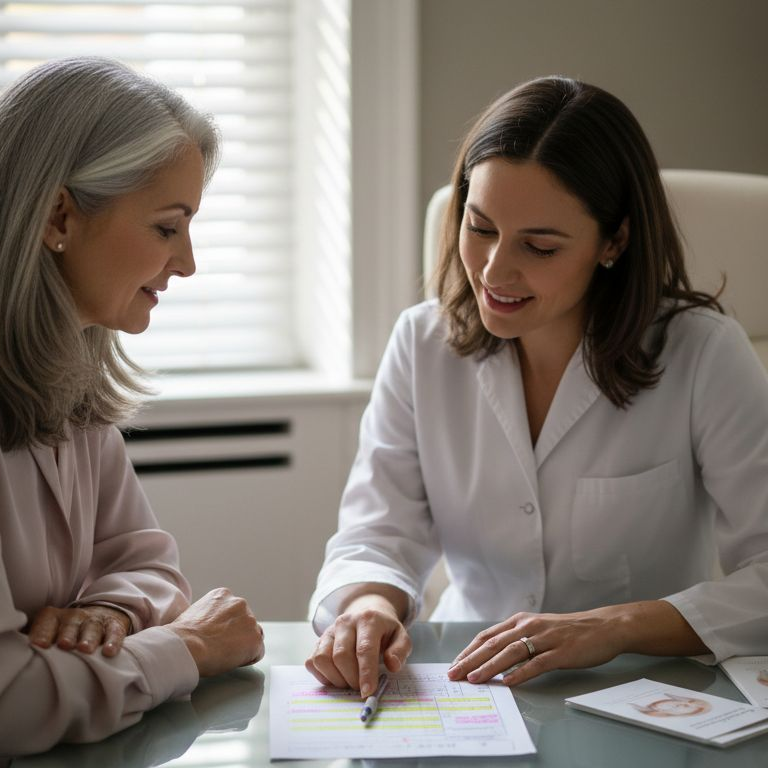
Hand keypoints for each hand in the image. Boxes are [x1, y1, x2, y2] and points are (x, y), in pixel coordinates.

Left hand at [28, 604, 130, 656]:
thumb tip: (12, 655)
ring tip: (84, 650)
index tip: (38, 646)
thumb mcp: (51, 630)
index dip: (42, 632)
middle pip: (71, 623)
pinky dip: (112, 641)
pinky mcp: (114, 625)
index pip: (47, 620)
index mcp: (56, 617)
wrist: (103, 614)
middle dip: (67, 634)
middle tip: (64, 645)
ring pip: (92, 628)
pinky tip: (108, 652)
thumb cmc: (69, 630)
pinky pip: (114, 632)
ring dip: (88, 638)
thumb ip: (37, 639)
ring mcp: (96, 620)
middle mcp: (76, 616)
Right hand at [167, 588, 263, 677]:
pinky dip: (248, 659)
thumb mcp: (194, 613)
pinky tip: (232, 661)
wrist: (186, 647)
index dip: (226, 627)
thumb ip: (208, 614)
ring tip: (224, 655)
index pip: (233, 612)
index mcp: (223, 595)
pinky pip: (257, 652)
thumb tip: (208, 626)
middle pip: (246, 622)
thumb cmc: (182, 636)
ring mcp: (249, 620)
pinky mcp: (255, 639)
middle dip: (237, 634)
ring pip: (253, 636)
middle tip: (221, 648)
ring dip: (243, 646)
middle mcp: (239, 603)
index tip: (217, 636)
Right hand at [305, 594, 411, 697]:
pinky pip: (312, 662)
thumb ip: (400, 650)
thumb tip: (392, 665)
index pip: (364, 648)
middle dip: (351, 678)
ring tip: (349, 681)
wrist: (367, 612)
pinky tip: (337, 676)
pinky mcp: (318, 640)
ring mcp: (329, 631)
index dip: (366, 672)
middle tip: (361, 687)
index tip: (367, 692)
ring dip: (335, 678)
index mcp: (368, 619)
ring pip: (322, 659)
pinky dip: (323, 675)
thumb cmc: (385, 630)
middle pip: (341, 655)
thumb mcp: (401, 636)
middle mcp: (345, 622)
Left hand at [447, 601, 707, 685]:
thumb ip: (517, 639)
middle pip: (493, 644)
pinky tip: (508, 682)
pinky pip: (536, 663)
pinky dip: (520, 673)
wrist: (603, 626)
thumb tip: (492, 657)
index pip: (487, 636)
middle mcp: (529, 626)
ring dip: (489, 667)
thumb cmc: (569, 631)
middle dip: (471, 660)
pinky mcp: (560, 652)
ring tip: (474, 679)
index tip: (454, 664)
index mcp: (521, 621)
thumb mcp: (538, 629)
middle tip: (454, 674)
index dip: (468, 650)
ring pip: (510, 653)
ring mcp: (545, 638)